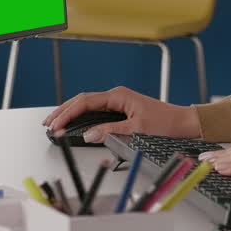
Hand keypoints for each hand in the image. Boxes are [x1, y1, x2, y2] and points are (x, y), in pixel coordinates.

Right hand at [41, 86, 201, 142]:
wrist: (183, 123)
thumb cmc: (165, 124)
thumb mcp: (137, 130)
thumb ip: (111, 132)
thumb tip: (88, 135)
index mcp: (118, 96)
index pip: (86, 102)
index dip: (68, 114)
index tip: (55, 125)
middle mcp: (116, 96)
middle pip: (82, 101)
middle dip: (63, 111)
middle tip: (47, 124)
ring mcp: (118, 102)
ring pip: (87, 105)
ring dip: (70, 113)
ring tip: (54, 123)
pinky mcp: (120, 110)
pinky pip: (95, 110)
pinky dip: (81, 116)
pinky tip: (73, 122)